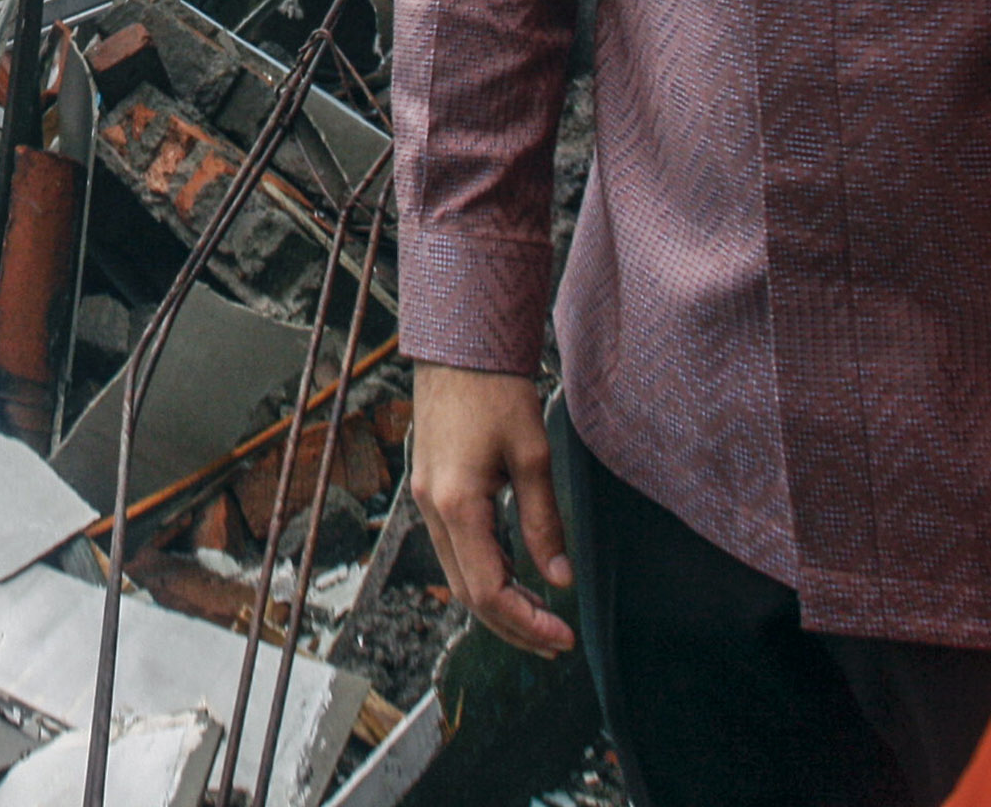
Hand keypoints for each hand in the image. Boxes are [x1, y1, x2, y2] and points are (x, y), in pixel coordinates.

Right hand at [408, 364, 575, 655]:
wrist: (458, 349)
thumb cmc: (496, 393)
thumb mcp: (533, 457)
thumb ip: (543, 523)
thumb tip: (559, 580)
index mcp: (456, 505)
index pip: (488, 590)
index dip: (526, 622)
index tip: (563, 636)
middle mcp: (432, 510)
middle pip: (468, 594)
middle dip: (513, 625)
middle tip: (556, 642)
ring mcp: (427, 501)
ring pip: (459, 576)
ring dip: (499, 604)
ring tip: (543, 618)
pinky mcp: (433, 492)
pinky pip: (456, 550)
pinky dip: (487, 574)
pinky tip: (518, 578)